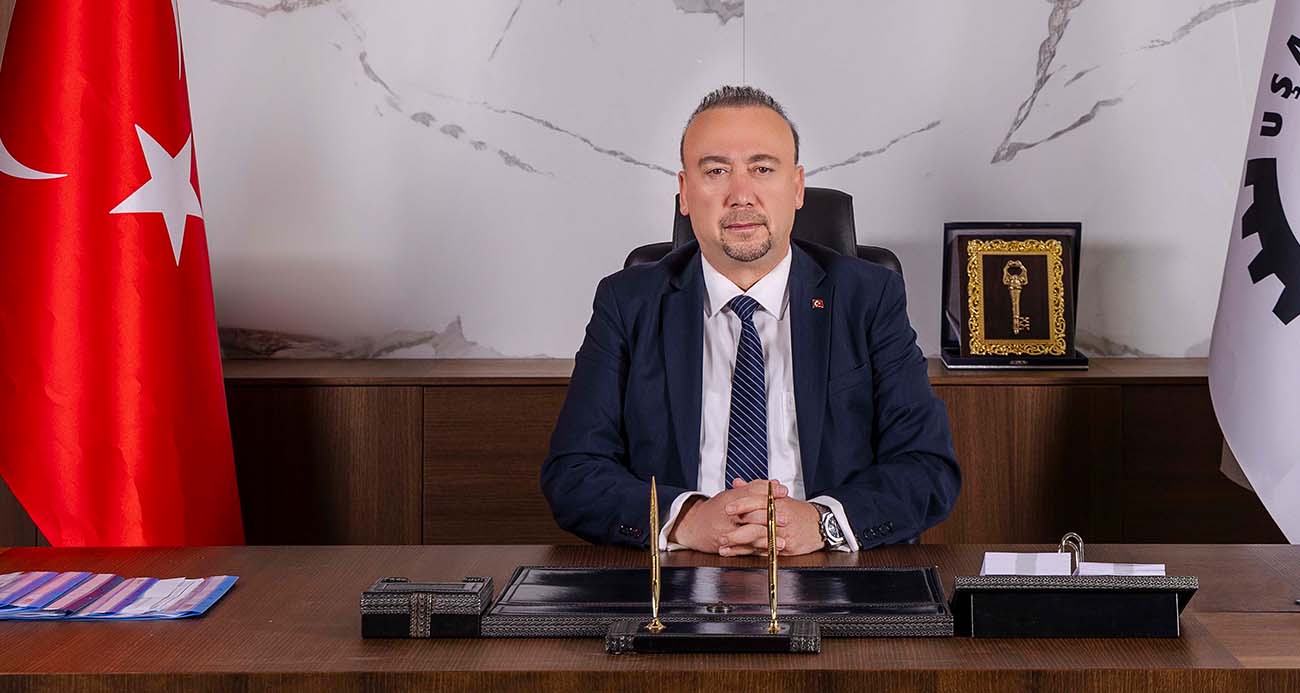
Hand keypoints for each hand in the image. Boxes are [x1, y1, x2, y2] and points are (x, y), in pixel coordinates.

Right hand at [668, 479, 788, 553]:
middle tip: (785, 518)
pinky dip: (759, 551)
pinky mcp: (727, 545)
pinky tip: (770, 551)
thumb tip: (773, 482)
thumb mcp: (731, 495)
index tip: (783, 491)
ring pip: (750, 534)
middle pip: (752, 512)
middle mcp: (728, 514)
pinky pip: (746, 549)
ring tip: (782, 541)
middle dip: (771, 516)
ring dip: (767, 538)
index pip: (752, 491)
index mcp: (730, 498)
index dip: (769, 491)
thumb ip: (752, 488)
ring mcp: (727, 530)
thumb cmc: (714, 510)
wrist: (692, 527)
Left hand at [719, 483, 823, 555]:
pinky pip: (764, 550)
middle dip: (737, 528)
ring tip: (723, 545)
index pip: (758, 501)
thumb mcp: (777, 497)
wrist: (819, 525)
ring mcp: (782, 534)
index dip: (742, 505)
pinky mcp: (785, 548)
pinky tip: (735, 553)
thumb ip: (754, 489)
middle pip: (757, 522)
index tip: (727, 508)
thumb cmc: (795, 511)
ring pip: (758, 539)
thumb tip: (737, 482)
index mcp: (777, 502)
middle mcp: (779, 518)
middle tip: (720, 532)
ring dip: (739, 544)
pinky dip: (748, 553)